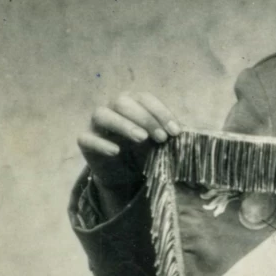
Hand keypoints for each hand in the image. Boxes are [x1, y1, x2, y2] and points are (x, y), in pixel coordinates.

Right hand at [78, 92, 181, 216]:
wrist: (126, 177)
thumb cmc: (145, 153)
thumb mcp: (161, 144)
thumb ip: (172, 136)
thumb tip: (190, 133)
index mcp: (133, 104)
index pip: (144, 98)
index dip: (160, 112)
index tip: (175, 132)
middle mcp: (113, 109)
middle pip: (122, 101)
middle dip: (144, 117)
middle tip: (161, 138)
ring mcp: (96, 125)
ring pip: (102, 114)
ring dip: (123, 124)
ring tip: (141, 139)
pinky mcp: (85, 142)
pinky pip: (86, 138)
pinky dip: (100, 143)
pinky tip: (115, 151)